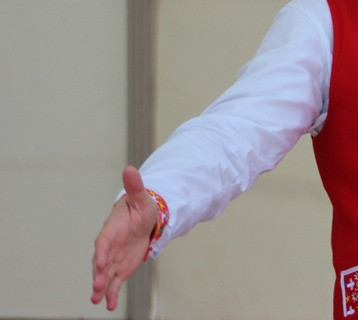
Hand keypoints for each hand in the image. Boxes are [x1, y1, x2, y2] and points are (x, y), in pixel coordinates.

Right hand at [91, 166, 158, 310]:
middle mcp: (109, 247)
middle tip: (96, 286)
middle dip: (98, 274)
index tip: (99, 263)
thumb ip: (135, 187)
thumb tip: (130, 168)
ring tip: (97, 300)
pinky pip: (113, 282)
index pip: (103, 242)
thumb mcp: (142, 197)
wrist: (144, 220)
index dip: (100, 252)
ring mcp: (113, 259)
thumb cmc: (141, 208)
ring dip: (101, 287)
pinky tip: (107, 305)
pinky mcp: (119, 268)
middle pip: (101, 262)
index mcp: (112, 230)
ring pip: (104, 275)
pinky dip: (110, 293)